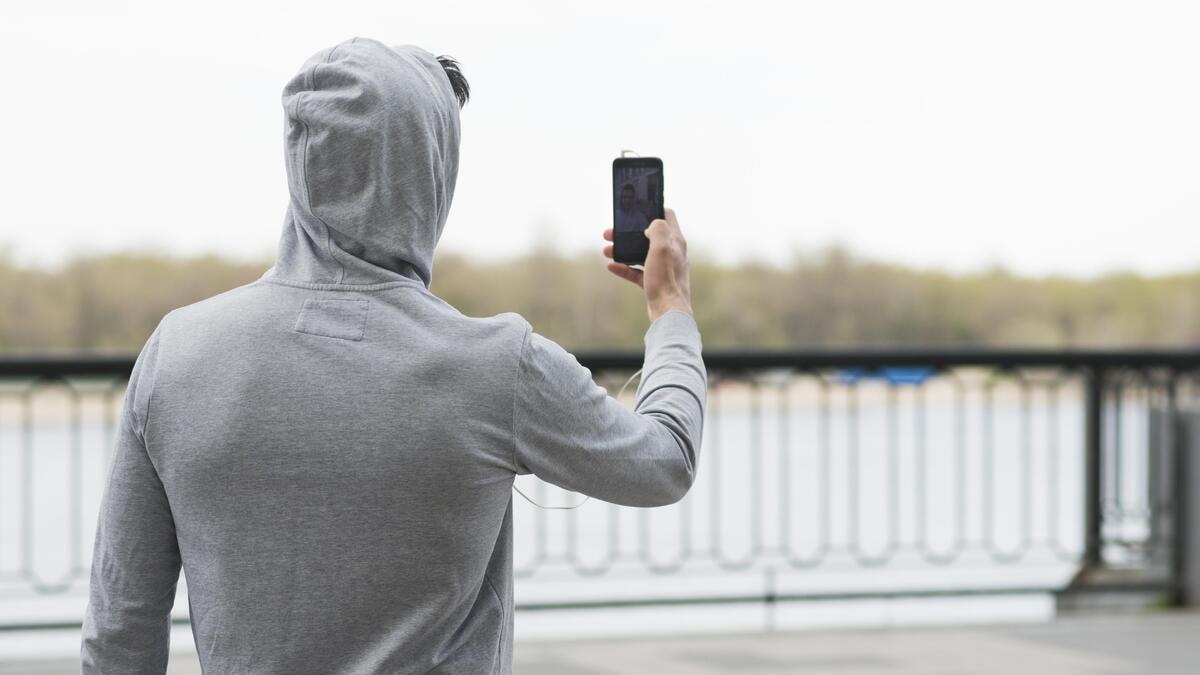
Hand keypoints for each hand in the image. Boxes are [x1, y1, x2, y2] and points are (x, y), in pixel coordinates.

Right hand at [602, 207, 693, 322]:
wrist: (668, 311)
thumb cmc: (666, 279)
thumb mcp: (661, 248)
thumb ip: (657, 229)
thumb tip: (651, 224)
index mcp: (675, 241)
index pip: (667, 216)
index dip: (652, 210)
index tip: (636, 210)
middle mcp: (671, 253)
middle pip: (648, 236)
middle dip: (628, 234)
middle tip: (609, 233)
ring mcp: (663, 268)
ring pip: (640, 254)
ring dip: (623, 251)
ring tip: (606, 250)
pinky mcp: (655, 282)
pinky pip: (637, 272)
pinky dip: (625, 268)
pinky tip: (612, 267)